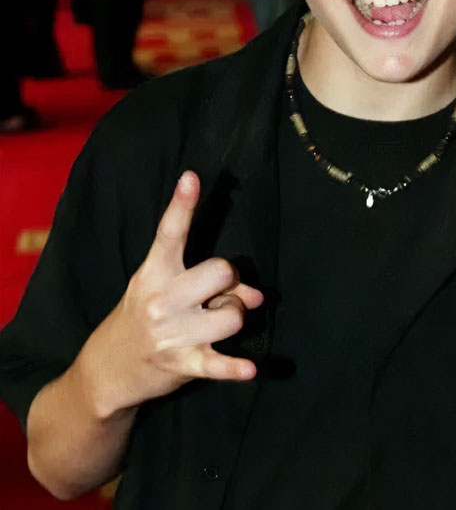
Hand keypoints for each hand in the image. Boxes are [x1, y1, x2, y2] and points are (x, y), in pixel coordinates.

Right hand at [79, 172, 262, 418]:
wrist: (107, 370)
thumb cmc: (143, 317)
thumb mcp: (165, 290)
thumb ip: (210, 284)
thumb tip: (256, 295)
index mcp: (154, 272)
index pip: (169, 232)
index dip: (182, 204)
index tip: (192, 177)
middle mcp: (162, 300)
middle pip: (220, 271)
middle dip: (230, 280)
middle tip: (218, 293)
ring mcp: (172, 333)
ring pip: (232, 315)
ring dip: (234, 317)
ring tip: (217, 324)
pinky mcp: (182, 365)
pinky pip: (217, 364)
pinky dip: (235, 369)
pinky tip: (250, 370)